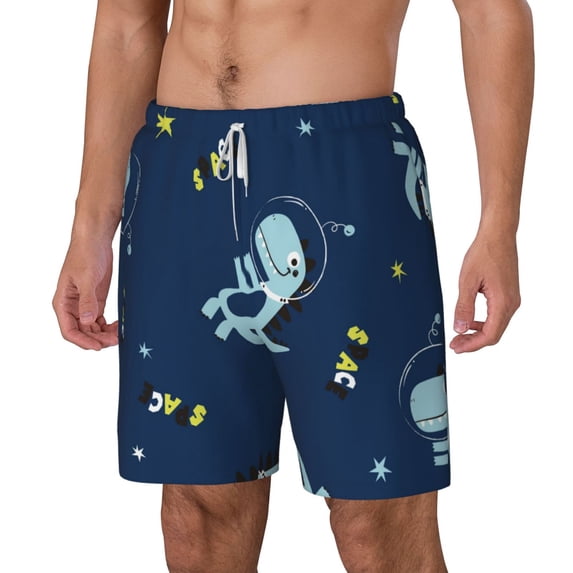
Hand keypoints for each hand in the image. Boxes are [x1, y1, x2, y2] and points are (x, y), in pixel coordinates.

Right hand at [53, 238, 117, 349]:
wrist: (95, 241)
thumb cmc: (85, 255)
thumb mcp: (86, 278)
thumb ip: (87, 301)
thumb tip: (86, 321)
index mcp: (62, 303)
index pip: (69, 331)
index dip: (83, 341)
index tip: (98, 346)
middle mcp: (71, 307)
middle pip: (83, 332)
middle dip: (97, 339)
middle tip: (115, 340)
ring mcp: (84, 305)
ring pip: (92, 329)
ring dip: (104, 335)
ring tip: (119, 335)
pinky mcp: (95, 302)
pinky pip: (100, 321)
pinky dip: (108, 327)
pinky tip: (118, 327)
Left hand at [450, 232, 520, 353]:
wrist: (498, 235)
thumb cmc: (484, 253)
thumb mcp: (467, 281)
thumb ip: (464, 307)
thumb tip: (459, 328)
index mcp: (503, 302)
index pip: (490, 335)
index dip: (472, 345)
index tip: (456, 347)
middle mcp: (511, 303)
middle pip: (494, 334)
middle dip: (473, 342)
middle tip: (455, 345)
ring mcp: (512, 299)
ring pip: (496, 326)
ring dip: (478, 333)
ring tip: (459, 335)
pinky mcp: (508, 294)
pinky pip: (497, 316)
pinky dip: (483, 323)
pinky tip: (470, 322)